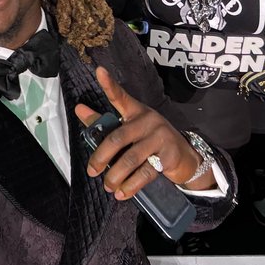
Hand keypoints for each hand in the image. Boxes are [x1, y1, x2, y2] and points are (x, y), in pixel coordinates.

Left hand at [75, 66, 207, 198]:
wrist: (185, 158)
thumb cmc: (150, 141)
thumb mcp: (129, 129)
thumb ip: (103, 122)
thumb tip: (79, 108)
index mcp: (136, 111)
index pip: (120, 96)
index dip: (109, 85)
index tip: (99, 71)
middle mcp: (148, 120)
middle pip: (118, 138)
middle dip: (101, 157)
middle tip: (92, 172)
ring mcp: (160, 137)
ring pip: (130, 159)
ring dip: (115, 176)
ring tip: (108, 187)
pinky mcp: (168, 156)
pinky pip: (145, 173)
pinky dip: (131, 186)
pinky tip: (122, 193)